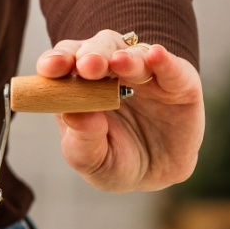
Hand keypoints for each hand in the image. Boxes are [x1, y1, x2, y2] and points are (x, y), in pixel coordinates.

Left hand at [36, 30, 203, 191]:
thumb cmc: (114, 162)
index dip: (56, 61)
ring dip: (125, 57)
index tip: (50, 69)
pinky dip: (164, 61)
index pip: (63, 63)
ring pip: (132, 54)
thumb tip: (75, 115)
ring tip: (118, 63)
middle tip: (87, 66)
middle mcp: (110, 72)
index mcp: (79, 86)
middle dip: (91, 55)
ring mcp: (145, 75)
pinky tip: (156, 56)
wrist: (156, 178)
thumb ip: (83, 139)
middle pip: (96, 50)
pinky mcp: (179, 83)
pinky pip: (172, 68)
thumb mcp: (92, 160)